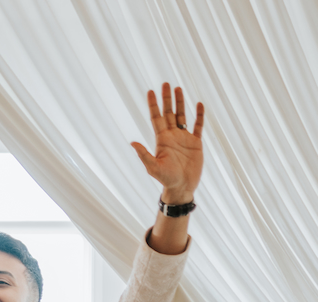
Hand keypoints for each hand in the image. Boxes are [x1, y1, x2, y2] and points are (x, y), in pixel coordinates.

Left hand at [131, 83, 203, 202]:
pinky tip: (198, 105)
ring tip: (178, 89)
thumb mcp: (153, 167)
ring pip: (182, 116)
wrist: (182, 187)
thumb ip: (144, 155)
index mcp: (161, 140)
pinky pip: (197, 126)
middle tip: (165, 83)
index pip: (156, 118)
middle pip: (169, 113)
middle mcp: (172, 136)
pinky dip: (199, 116)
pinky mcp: (195, 143)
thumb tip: (132, 143)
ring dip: (180, 103)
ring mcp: (184, 138)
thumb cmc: (166, 179)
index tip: (150, 91)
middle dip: (167, 99)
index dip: (153, 105)